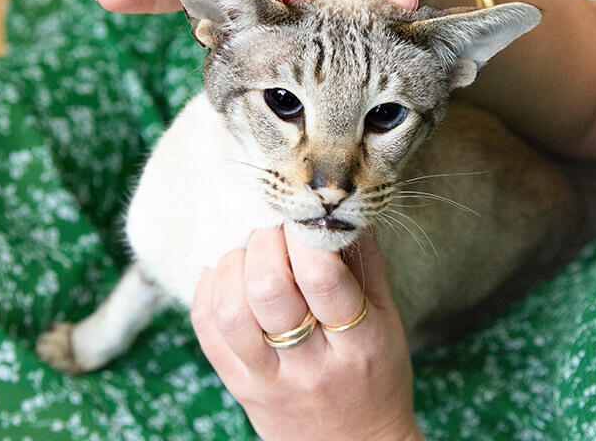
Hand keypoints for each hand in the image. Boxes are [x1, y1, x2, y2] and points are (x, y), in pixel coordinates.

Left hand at [191, 227, 422, 440]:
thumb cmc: (376, 375)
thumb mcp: (389, 321)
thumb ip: (366, 264)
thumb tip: (340, 210)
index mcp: (359, 345)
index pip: (323, 277)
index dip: (305, 236)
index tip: (304, 220)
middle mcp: (310, 366)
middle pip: (268, 289)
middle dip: (264, 243)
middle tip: (274, 233)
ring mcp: (268, 380)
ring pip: (230, 310)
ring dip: (233, 265)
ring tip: (250, 256)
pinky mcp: (238, 386)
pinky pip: (206, 330)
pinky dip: (209, 290)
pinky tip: (228, 278)